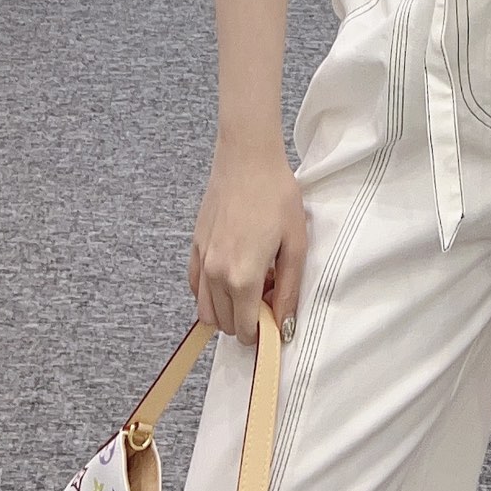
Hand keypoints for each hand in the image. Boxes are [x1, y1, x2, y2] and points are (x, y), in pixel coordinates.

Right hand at [189, 137, 306, 345]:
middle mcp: (216, 275)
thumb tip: (284, 326)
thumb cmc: (277, 196)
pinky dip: (209, 294)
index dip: (264, 331)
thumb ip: (289, 290)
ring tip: (252, 284)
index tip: (278, 316)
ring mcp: (202, 261)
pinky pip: (195, 287)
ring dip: (228, 310)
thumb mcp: (295, 244)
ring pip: (206, 311)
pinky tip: (231, 275)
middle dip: (248, 321)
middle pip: (226, 324)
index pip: (246, 329)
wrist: (248, 158)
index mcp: (243, 278)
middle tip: (270, 293)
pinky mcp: (195, 247)